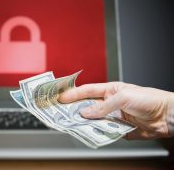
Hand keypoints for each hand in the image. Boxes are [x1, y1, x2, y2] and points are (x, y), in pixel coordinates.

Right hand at [59, 82, 173, 139]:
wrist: (168, 116)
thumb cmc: (149, 99)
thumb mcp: (123, 97)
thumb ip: (103, 105)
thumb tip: (85, 113)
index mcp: (110, 90)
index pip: (88, 91)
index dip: (73, 93)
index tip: (61, 98)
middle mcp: (110, 103)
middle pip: (88, 106)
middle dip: (75, 109)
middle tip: (62, 113)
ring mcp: (114, 116)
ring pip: (94, 120)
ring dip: (85, 122)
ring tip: (72, 124)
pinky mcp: (119, 129)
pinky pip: (104, 131)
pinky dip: (96, 133)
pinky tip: (90, 133)